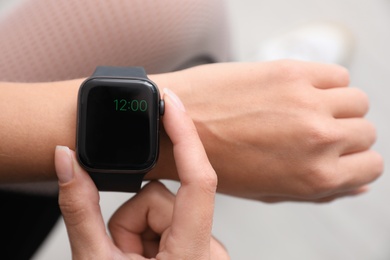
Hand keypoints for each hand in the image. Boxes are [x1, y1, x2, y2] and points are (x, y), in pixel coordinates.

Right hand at [54, 89, 228, 258]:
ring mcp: (206, 250)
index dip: (186, 134)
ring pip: (168, 210)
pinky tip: (146, 259)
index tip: (173, 103)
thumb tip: (66, 161)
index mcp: (190, 255)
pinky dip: (153, 235)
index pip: (199, 180)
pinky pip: (175, 221)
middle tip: (121, 252)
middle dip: (133, 219)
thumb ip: (78, 209)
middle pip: (164, 199)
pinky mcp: (201, 247)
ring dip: (141, 230)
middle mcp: (209, 250)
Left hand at [157, 60, 383, 201]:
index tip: (339, 152)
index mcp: (315, 177)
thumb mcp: (270, 191)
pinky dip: (325, 83)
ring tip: (304, 110)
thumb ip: (319, 190)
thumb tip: (358, 184)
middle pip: (366, 130)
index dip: (354, 160)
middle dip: (344, 134)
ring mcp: (307, 102)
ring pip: (356, 100)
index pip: (371, 166)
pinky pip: (337, 74)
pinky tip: (297, 91)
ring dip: (337, 106)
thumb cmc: (218, 162)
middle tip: (314, 131)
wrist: (178, 125)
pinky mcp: (291, 72)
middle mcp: (319, 139)